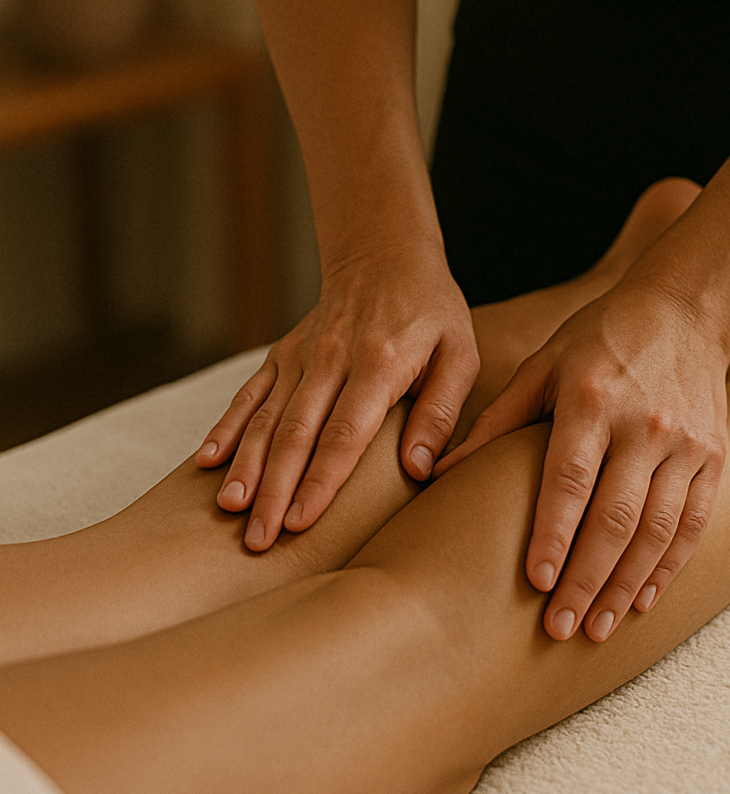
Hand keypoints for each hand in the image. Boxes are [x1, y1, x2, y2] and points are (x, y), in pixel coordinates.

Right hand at [195, 240, 478, 549]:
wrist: (384, 254)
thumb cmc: (431, 313)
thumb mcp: (459, 354)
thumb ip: (440, 411)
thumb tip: (417, 468)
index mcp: (379, 363)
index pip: (345, 434)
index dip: (321, 481)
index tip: (302, 523)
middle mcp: (331, 359)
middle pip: (296, 433)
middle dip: (275, 490)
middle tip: (258, 539)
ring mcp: (301, 355)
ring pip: (266, 417)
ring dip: (246, 466)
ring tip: (229, 510)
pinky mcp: (282, 353)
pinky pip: (250, 393)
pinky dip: (227, 427)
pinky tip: (207, 463)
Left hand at [433, 276, 728, 642]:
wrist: (683, 308)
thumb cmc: (597, 338)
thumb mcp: (541, 367)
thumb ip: (495, 422)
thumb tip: (433, 473)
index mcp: (591, 400)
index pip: (570, 479)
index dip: (553, 534)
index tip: (536, 584)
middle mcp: (642, 424)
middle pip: (615, 517)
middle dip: (587, 579)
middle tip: (560, 628)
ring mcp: (685, 442)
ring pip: (658, 530)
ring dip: (626, 586)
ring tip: (598, 628)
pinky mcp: (714, 454)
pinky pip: (694, 522)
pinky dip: (670, 566)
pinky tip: (644, 599)